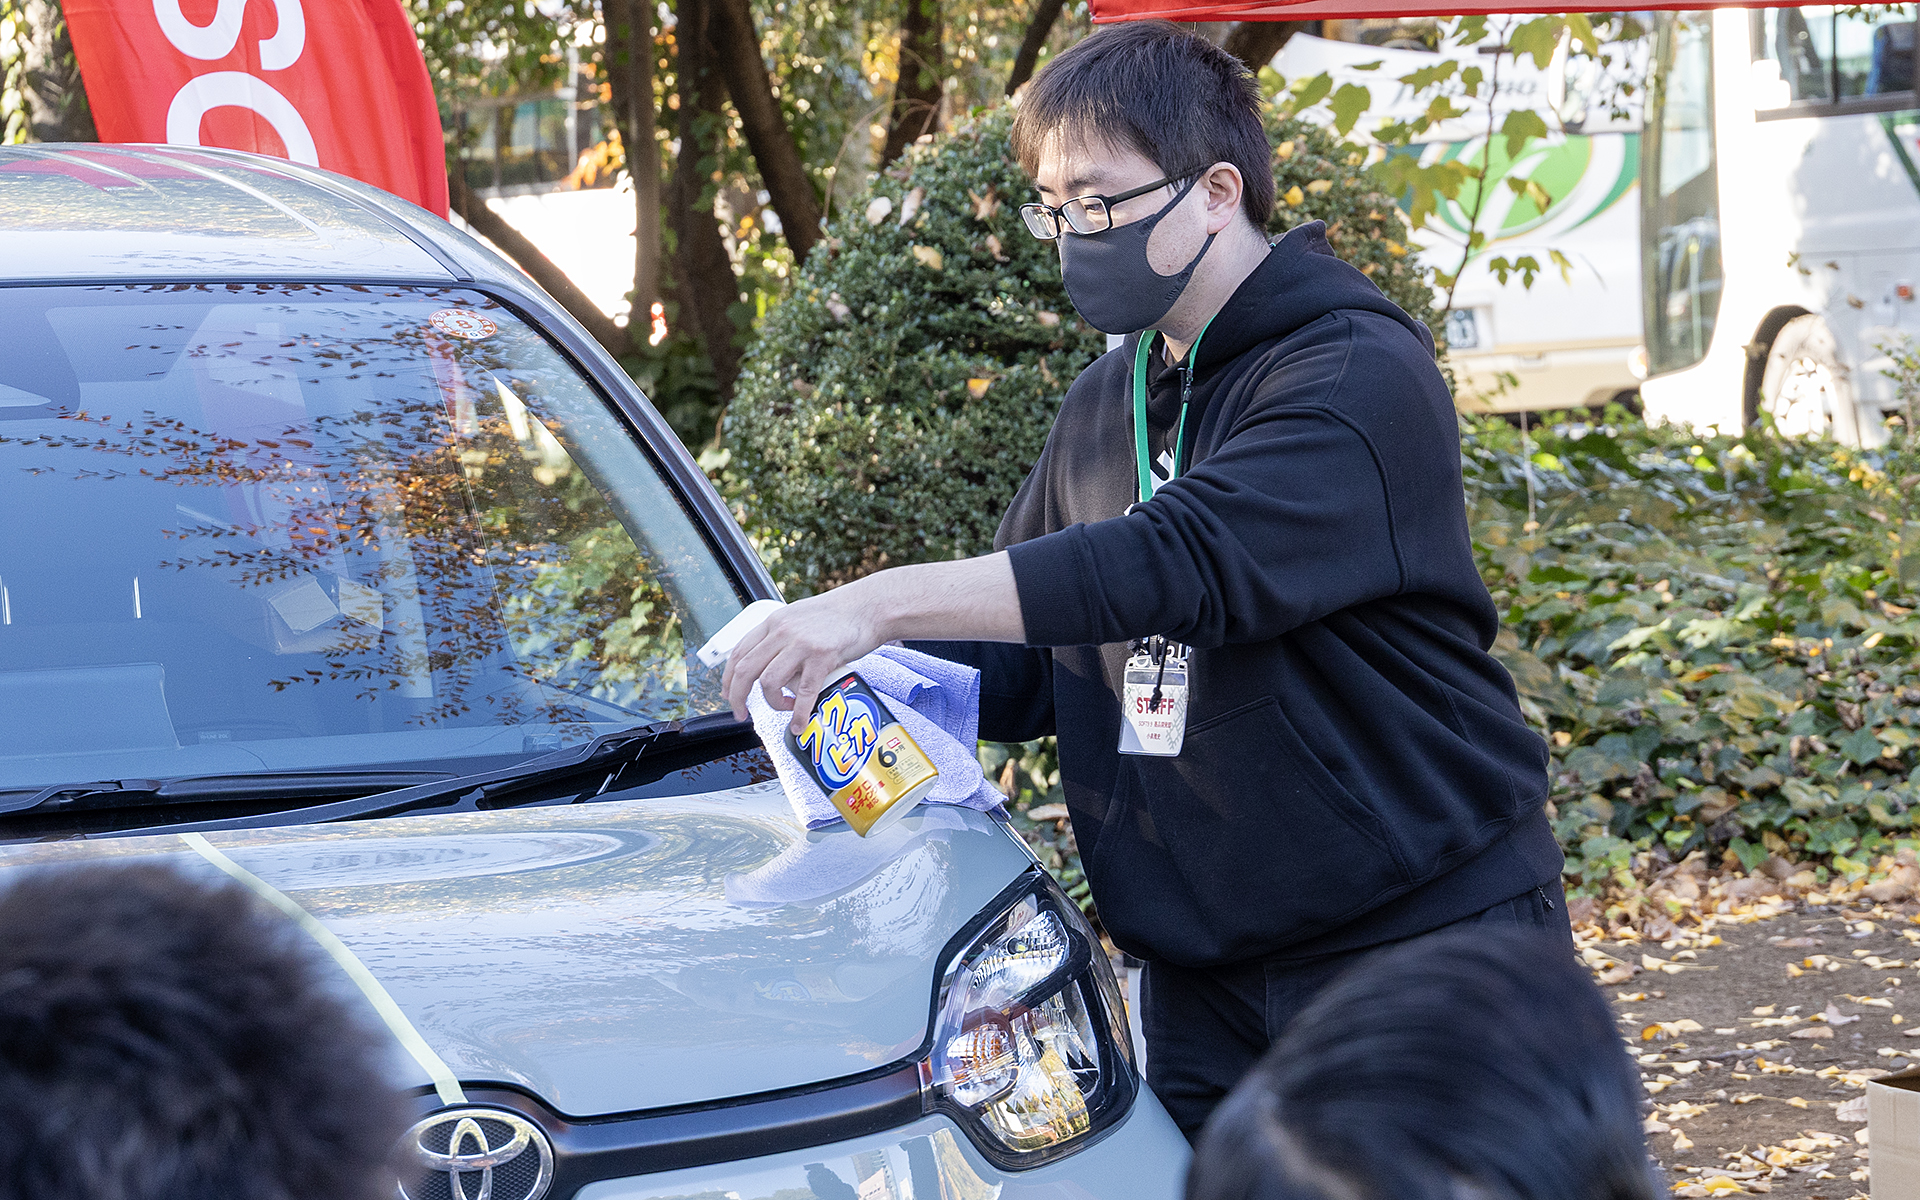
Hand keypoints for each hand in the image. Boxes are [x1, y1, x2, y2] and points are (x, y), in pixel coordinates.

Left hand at [722, 585, 890, 733]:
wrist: (870, 607)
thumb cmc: (839, 615)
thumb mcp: (799, 617)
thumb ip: (781, 636)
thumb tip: (768, 662)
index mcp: (774, 621)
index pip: (739, 652)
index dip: (728, 678)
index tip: (728, 695)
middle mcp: (782, 631)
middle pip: (745, 670)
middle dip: (738, 697)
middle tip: (741, 714)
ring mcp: (802, 644)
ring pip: (769, 683)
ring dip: (772, 703)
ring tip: (785, 707)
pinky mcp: (822, 658)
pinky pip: (804, 693)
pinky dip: (798, 714)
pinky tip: (799, 723)